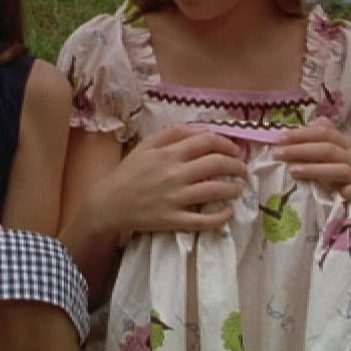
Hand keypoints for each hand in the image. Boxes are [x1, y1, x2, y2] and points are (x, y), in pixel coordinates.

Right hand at [94, 124, 247, 234]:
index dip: (228, 144)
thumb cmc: (128, 172)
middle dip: (237, 166)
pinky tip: (228, 213)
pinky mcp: (174, 220)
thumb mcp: (146, 145)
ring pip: (216, 191)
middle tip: (242, 170)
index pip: (208, 141)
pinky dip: (221, 216)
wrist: (108, 203)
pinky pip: (205, 220)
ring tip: (237, 189)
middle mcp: (176, 174)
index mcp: (169, 153)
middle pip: (218, 164)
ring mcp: (176, 198)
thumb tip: (202, 130)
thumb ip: (173, 134)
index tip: (234, 151)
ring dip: (233, 189)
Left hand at [276, 119, 350, 229]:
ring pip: (342, 169)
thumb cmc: (334, 188)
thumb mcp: (321, 164)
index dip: (302, 134)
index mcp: (345, 148)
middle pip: (330, 149)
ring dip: (316, 169)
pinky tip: (338, 191)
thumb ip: (315, 145)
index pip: (326, 133)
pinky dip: (350, 191)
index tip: (279, 139)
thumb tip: (307, 124)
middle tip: (278, 154)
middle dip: (302, 149)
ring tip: (292, 171)